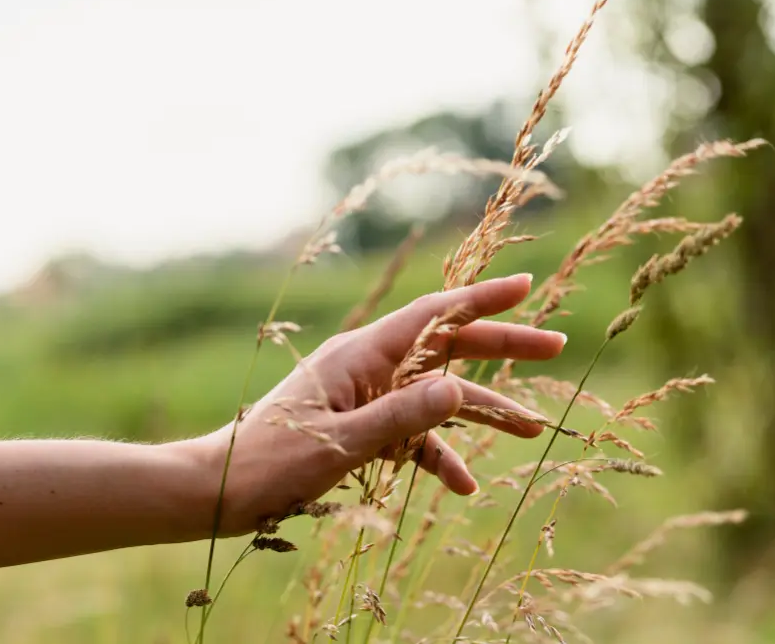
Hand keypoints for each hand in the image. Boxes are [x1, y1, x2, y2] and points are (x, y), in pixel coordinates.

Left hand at [184, 274, 565, 536]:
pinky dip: (438, 455)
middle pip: (447, 348)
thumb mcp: (340, 444)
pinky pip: (411, 434)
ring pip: (437, 394)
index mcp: (361, 353)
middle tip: (555, 347)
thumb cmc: (270, 461)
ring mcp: (366, 396)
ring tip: (533, 429)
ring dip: (482, 411)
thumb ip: (401, 417)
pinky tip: (464, 485)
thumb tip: (460, 391)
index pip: (434, 314)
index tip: (528, 285)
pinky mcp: (362, 427)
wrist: (219, 488)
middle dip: (500, 347)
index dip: (483, 299)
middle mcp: (368, 366)